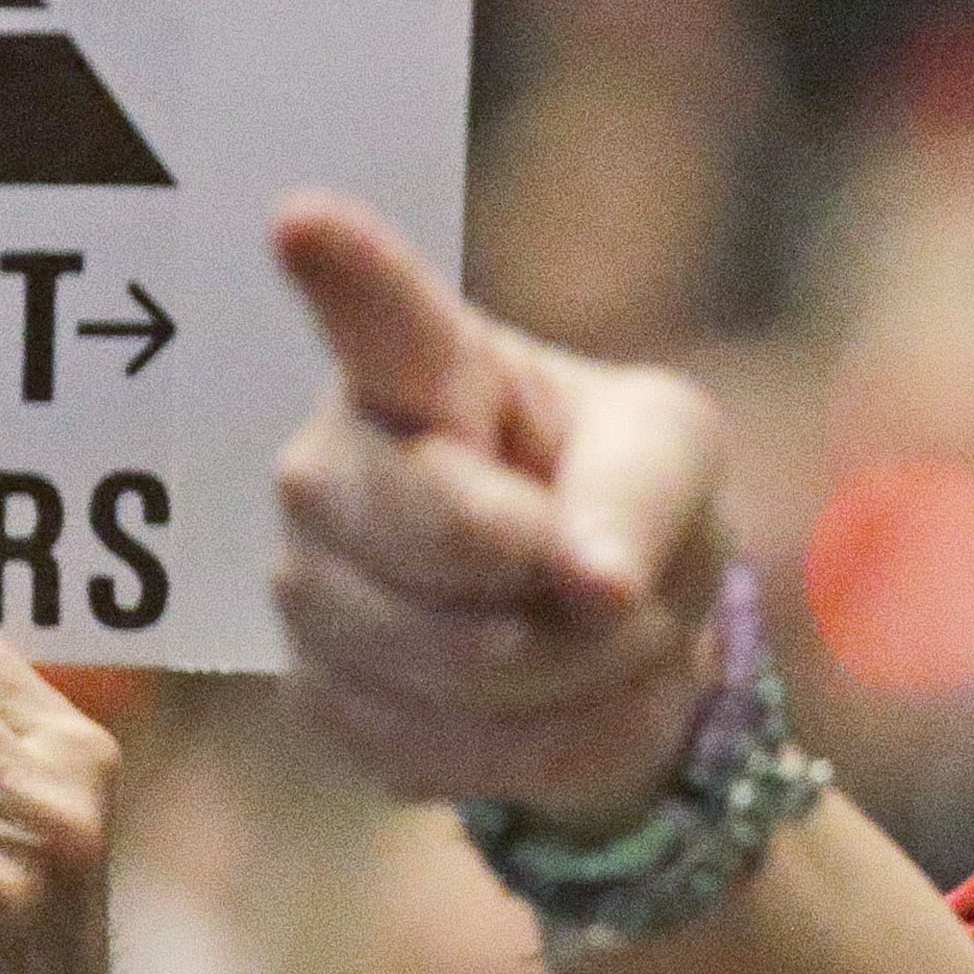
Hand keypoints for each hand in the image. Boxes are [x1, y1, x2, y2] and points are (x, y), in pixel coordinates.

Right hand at [270, 192, 730, 834]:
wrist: (601, 634)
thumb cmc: (622, 495)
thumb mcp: (673, 454)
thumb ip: (638, 492)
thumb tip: (590, 582)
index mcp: (421, 368)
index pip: (375, 319)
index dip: (340, 273)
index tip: (301, 219)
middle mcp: (331, 467)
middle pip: (450, 537)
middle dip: (578, 583)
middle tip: (615, 575)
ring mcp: (308, 589)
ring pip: (470, 665)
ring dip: (584, 672)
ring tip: (592, 634)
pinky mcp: (321, 703)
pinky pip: (463, 754)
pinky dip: (553, 747)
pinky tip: (552, 703)